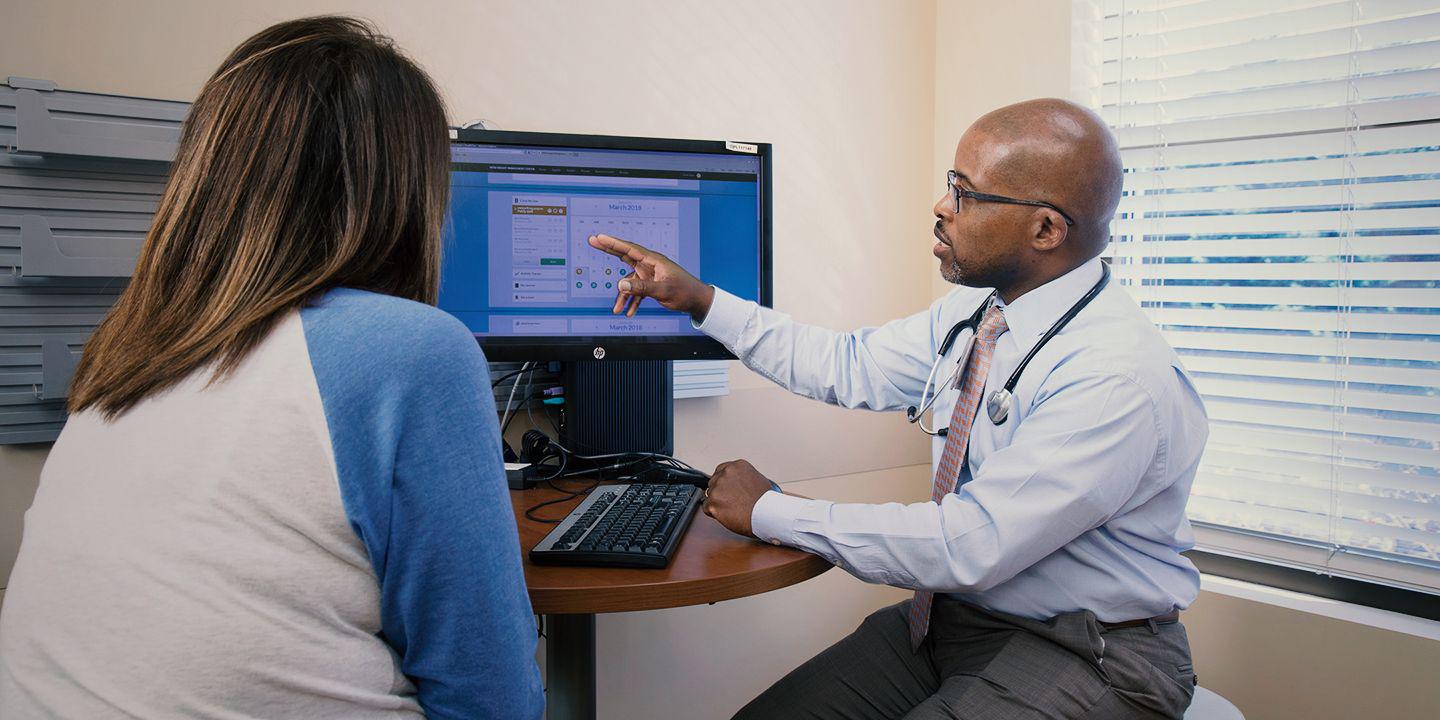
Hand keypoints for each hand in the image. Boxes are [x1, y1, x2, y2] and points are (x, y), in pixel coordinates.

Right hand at [587, 234, 715, 320]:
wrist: (697, 300)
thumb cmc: (685, 291)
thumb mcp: (662, 290)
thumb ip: (641, 288)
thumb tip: (621, 284)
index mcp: (654, 260)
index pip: (630, 249)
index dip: (613, 243)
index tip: (600, 237)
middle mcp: (650, 265)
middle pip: (625, 256)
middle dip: (609, 251)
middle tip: (593, 241)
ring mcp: (650, 274)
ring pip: (630, 282)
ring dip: (623, 296)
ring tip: (616, 309)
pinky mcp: (651, 284)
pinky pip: (637, 291)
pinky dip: (632, 301)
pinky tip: (630, 312)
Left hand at [703, 459, 774, 537]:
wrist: (768, 515)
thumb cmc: (766, 502)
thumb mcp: (758, 480)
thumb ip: (743, 478)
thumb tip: (736, 484)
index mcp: (737, 466)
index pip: (721, 470)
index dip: (724, 482)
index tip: (727, 489)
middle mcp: (725, 474)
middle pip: (713, 482)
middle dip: (720, 492)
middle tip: (731, 502)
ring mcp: (718, 488)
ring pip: (709, 495)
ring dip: (718, 503)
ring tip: (733, 509)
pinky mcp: (713, 503)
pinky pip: (706, 508)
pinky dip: (714, 513)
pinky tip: (726, 515)